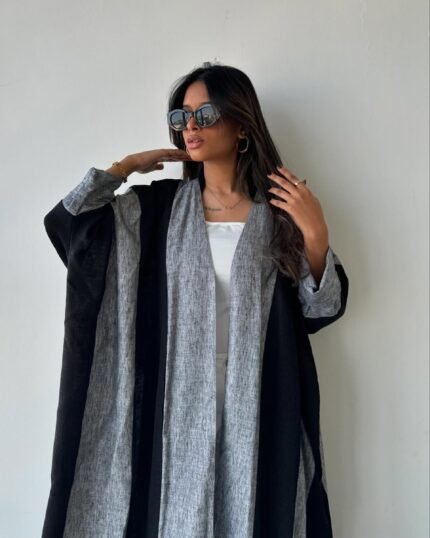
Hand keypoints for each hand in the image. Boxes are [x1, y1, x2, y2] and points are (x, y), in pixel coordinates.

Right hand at [128, 148, 191, 174]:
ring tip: (191, 155)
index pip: (172, 158)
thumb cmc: (140, 166)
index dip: (180, 158)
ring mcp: (161, 153)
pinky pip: (171, 153)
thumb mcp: (152, 167)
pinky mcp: (160, 153)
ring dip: (183, 154)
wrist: (134, 163)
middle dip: (183, 156)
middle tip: (192, 157)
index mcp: (160, 158)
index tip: (186, 160)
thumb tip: (162, 166)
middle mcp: (162, 154)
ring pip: (175, 153)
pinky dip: (178, 153)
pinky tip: (184, 154)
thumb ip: (157, 166)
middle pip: (175, 155)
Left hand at [267, 164, 328, 283]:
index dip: (286, 173)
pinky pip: (280, 203)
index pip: (295, 179)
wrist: (315, 226)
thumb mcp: (315, 201)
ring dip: (274, 190)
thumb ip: (308, 194)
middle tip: (270, 175)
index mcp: (306, 191)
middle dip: (277, 178)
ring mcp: (294, 201)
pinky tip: (271, 201)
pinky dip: (275, 201)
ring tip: (269, 189)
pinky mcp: (290, 208)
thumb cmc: (316, 215)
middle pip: (285, 183)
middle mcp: (299, 194)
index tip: (281, 169)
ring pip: (281, 192)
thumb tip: (304, 191)